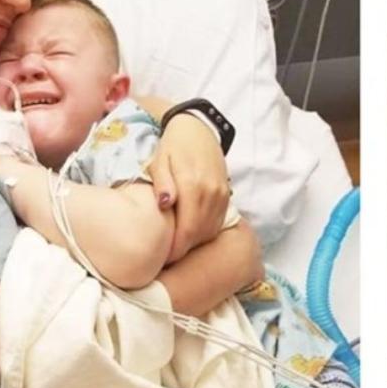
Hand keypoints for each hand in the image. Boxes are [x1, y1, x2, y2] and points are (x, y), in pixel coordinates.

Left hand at [150, 113, 229, 262]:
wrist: (198, 130)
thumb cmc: (173, 147)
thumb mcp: (160, 161)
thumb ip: (162, 183)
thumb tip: (164, 204)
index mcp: (193, 186)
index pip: (186, 230)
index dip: (174, 249)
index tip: (160, 257)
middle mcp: (211, 193)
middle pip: (198, 235)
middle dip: (182, 250)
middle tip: (164, 257)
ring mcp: (221, 195)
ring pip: (209, 231)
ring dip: (193, 243)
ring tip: (175, 247)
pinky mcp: (226, 195)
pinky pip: (217, 223)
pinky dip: (204, 233)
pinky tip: (190, 233)